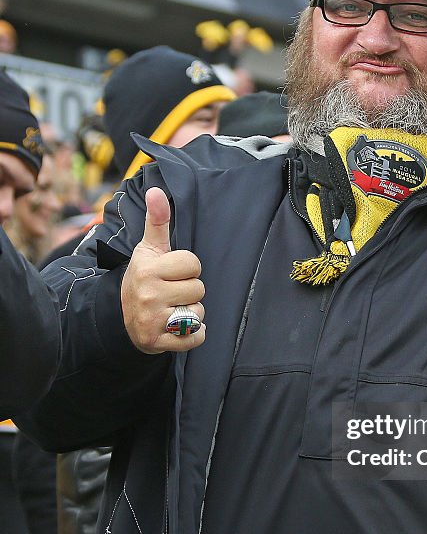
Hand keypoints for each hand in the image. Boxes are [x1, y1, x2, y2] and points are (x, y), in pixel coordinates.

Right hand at [120, 187, 205, 353]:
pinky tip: (177, 326)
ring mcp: (153, 321)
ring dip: (191, 312)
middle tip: (172, 291)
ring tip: (172, 308)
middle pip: (198, 289)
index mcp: (148, 270)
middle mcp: (148, 295)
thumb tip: (157, 191)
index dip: (187, 267)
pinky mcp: (158, 342)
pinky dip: (193, 334)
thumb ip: (157, 221)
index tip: (172, 271)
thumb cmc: (143, 277)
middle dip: (190, 290)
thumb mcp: (148, 249)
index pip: (192, 264)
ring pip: (198, 313)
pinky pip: (196, 336)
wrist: (120, 315)